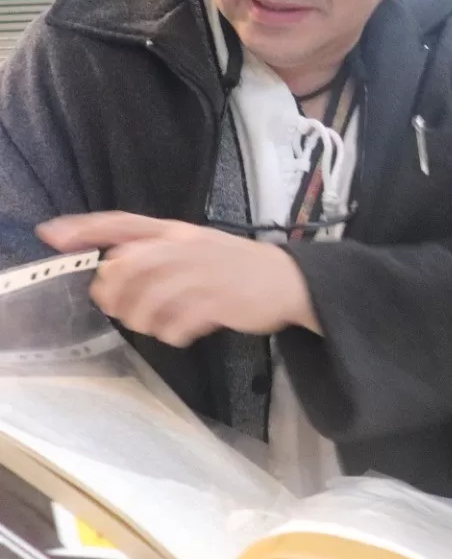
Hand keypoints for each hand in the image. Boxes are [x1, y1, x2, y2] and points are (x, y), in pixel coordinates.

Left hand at [36, 212, 319, 346]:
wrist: (292, 281)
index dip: (85, 229)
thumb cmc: (239, 266)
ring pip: (145, 301)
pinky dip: (172, 334)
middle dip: (113, 294)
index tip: (51, 235)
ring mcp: (201, 275)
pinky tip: (183, 332)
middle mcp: (185, 248)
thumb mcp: (198, 246)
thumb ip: (159, 252)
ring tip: (156, 324)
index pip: (123, 224)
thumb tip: (112, 269)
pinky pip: (175, 325)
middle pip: (124, 267)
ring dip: (141, 320)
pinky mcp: (217, 303)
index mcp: (178, 232)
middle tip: (121, 308)